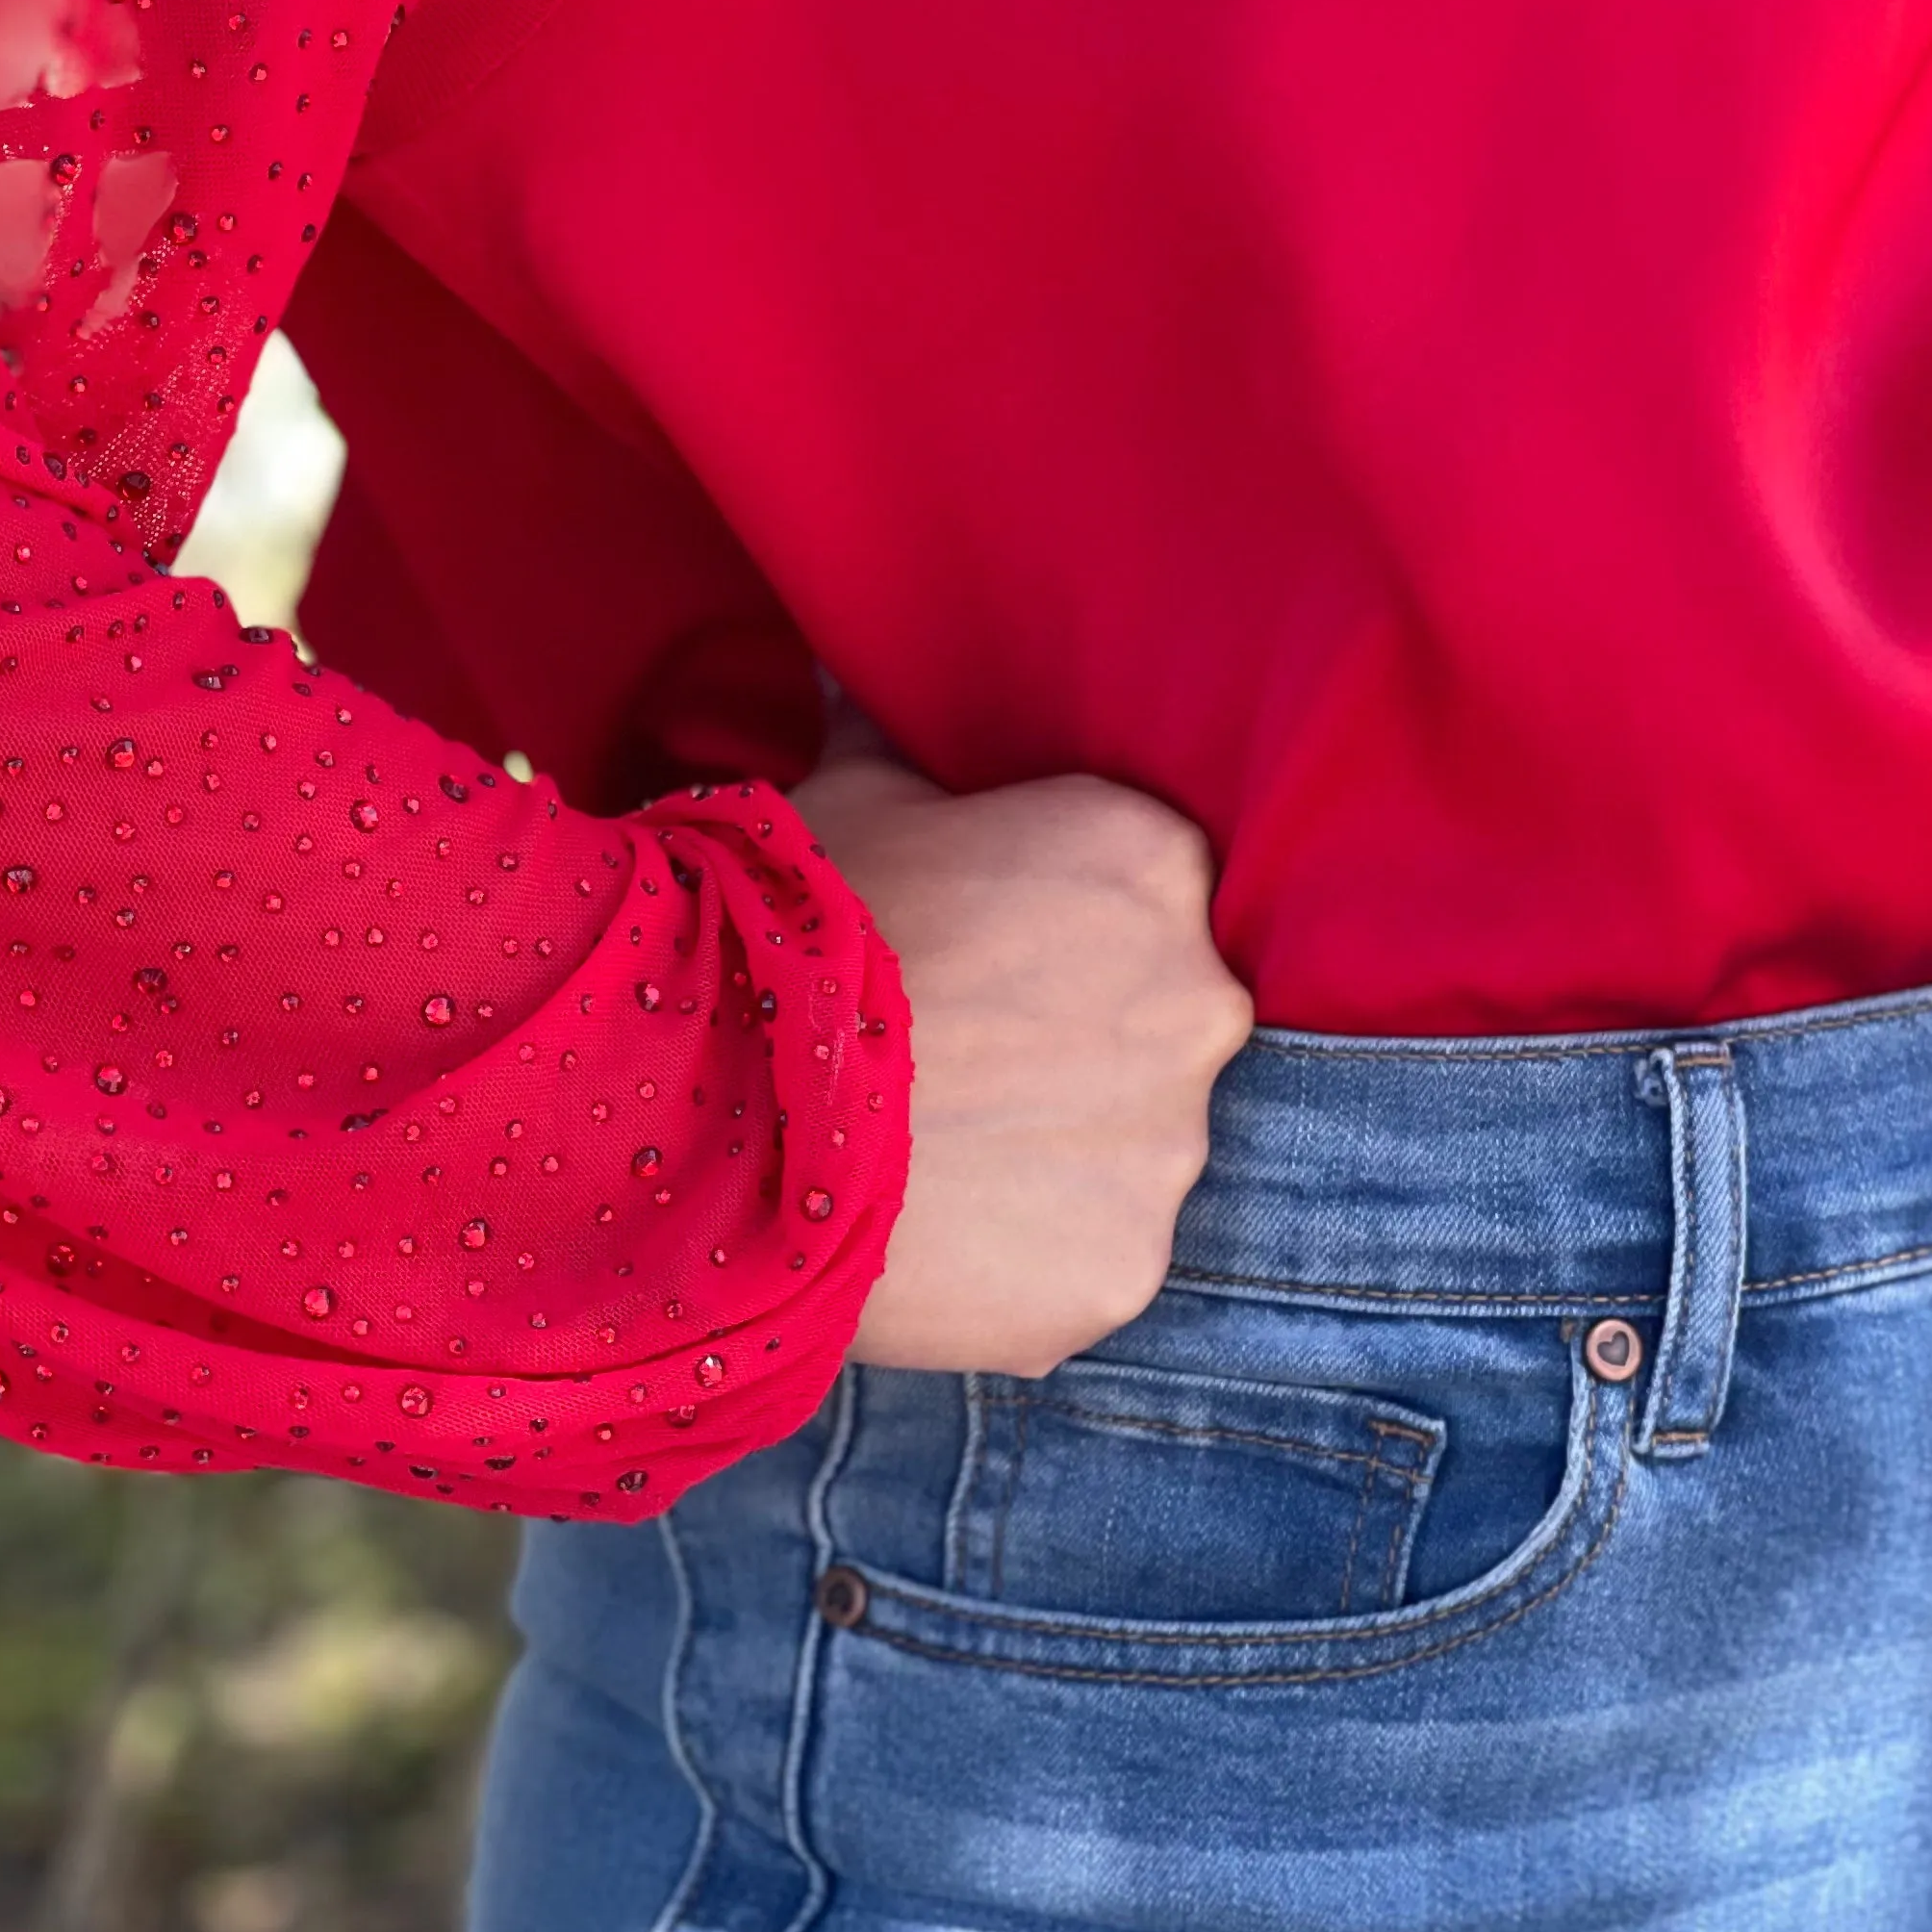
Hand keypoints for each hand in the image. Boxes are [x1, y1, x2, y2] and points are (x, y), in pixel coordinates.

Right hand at [794, 703, 1253, 1377]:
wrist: (733, 1100)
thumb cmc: (796, 924)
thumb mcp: (849, 797)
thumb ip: (889, 732)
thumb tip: (853, 664)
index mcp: (1152, 859)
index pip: (1145, 892)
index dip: (1060, 928)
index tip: (986, 957)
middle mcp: (1198, 996)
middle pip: (1157, 1021)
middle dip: (1075, 1042)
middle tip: (961, 1059)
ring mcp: (1169, 1143)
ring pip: (1129, 1146)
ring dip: (1052, 1151)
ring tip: (936, 1152)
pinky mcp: (1125, 1267)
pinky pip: (1088, 1255)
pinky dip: (1027, 1253)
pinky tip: (938, 1229)